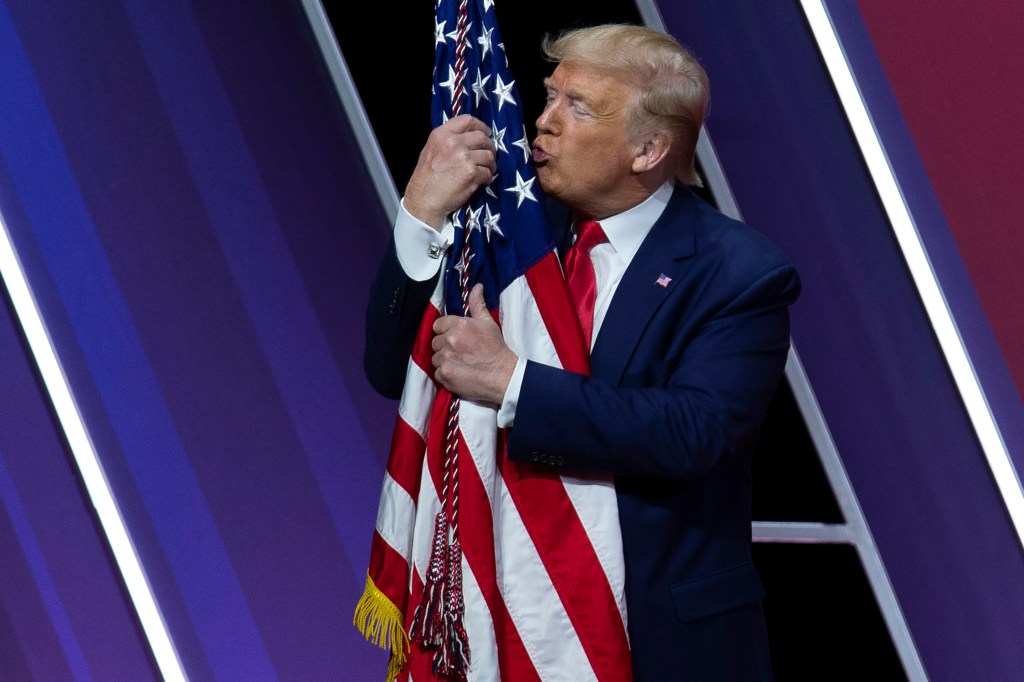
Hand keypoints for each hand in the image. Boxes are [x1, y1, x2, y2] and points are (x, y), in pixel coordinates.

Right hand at [404, 115, 496, 229]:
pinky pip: (488, 172)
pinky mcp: (471, 173)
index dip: (480, 126)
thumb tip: (468, 136)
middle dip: (489, 146)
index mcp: (442, 135)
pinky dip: (488, 177)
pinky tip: (482, 181)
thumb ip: (447, 140)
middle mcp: (453, 143)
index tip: (486, 132)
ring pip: (488, 155)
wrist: (424, 200)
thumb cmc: (426, 178)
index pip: (467, 120)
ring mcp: (464, 158)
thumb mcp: (430, 150)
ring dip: (490, 163)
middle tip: (489, 154)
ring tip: (486, 169)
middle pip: (482, 137)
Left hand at [432, 284, 516, 405]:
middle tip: (460, 352)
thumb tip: (477, 287)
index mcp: (459, 325)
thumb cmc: (496, 349)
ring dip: (445, 361)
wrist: (503, 376)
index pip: (437, 325)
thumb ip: (478, 305)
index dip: (445, 331)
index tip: (455, 338)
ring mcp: (446, 358)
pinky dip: (446, 374)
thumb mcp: (488, 323)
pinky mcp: (445, 375)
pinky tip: (459, 373)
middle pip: (435, 342)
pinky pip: (438, 373)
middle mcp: (450, 340)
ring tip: (460, 363)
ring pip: (435, 358)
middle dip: (445, 346)